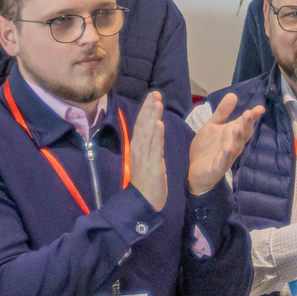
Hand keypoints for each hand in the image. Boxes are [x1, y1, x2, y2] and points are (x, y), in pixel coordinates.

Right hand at [128, 91, 167, 212]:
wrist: (144, 202)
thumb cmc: (148, 182)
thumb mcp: (149, 159)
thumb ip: (152, 145)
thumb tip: (156, 132)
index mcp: (138, 147)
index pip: (141, 124)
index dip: (146, 110)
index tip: (153, 97)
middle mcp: (138, 149)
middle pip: (142, 125)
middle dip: (149, 108)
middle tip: (155, 94)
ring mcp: (143, 157)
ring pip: (147, 133)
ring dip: (152, 116)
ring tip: (157, 102)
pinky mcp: (151, 165)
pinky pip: (154, 147)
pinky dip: (156, 135)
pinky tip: (158, 123)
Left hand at [188, 95, 263, 195]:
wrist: (196, 169)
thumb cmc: (207, 147)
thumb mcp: (213, 126)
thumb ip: (222, 112)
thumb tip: (233, 94)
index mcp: (232, 134)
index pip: (245, 124)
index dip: (252, 117)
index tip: (260, 108)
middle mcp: (232, 144)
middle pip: (243, 135)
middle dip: (247, 125)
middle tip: (249, 113)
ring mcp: (226, 157)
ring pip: (236, 148)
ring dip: (238, 138)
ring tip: (238, 127)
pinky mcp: (218, 168)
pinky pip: (224, 162)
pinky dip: (227, 156)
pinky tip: (228, 149)